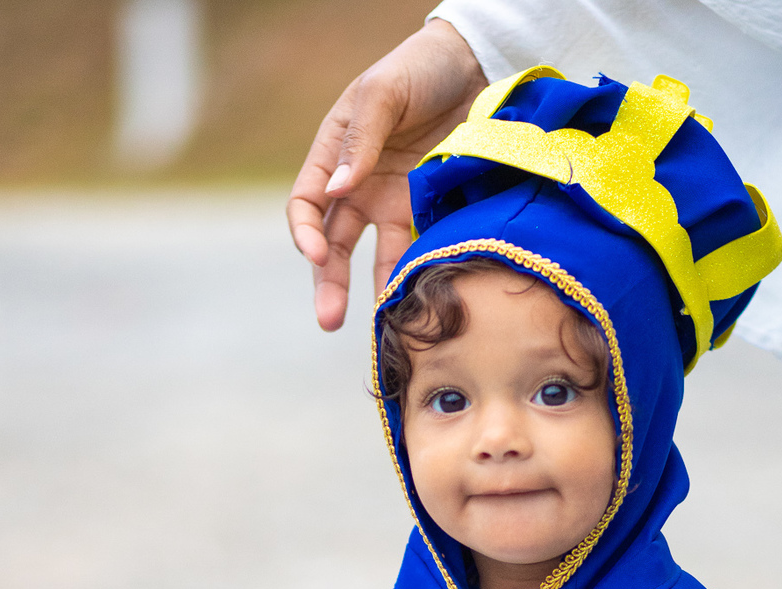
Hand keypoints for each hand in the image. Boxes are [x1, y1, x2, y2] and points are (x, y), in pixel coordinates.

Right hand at [286, 20, 485, 331]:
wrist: (476, 67)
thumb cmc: (420, 69)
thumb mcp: (383, 93)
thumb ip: (361, 141)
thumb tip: (336, 192)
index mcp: (334, 156)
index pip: (307, 205)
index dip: (305, 233)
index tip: (316, 255)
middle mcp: (358, 188)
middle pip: (334, 246)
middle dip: (329, 283)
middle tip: (328, 319)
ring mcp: (393, 205)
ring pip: (374, 259)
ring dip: (371, 293)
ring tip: (375, 328)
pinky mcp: (428, 216)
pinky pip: (417, 253)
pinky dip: (414, 279)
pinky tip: (416, 304)